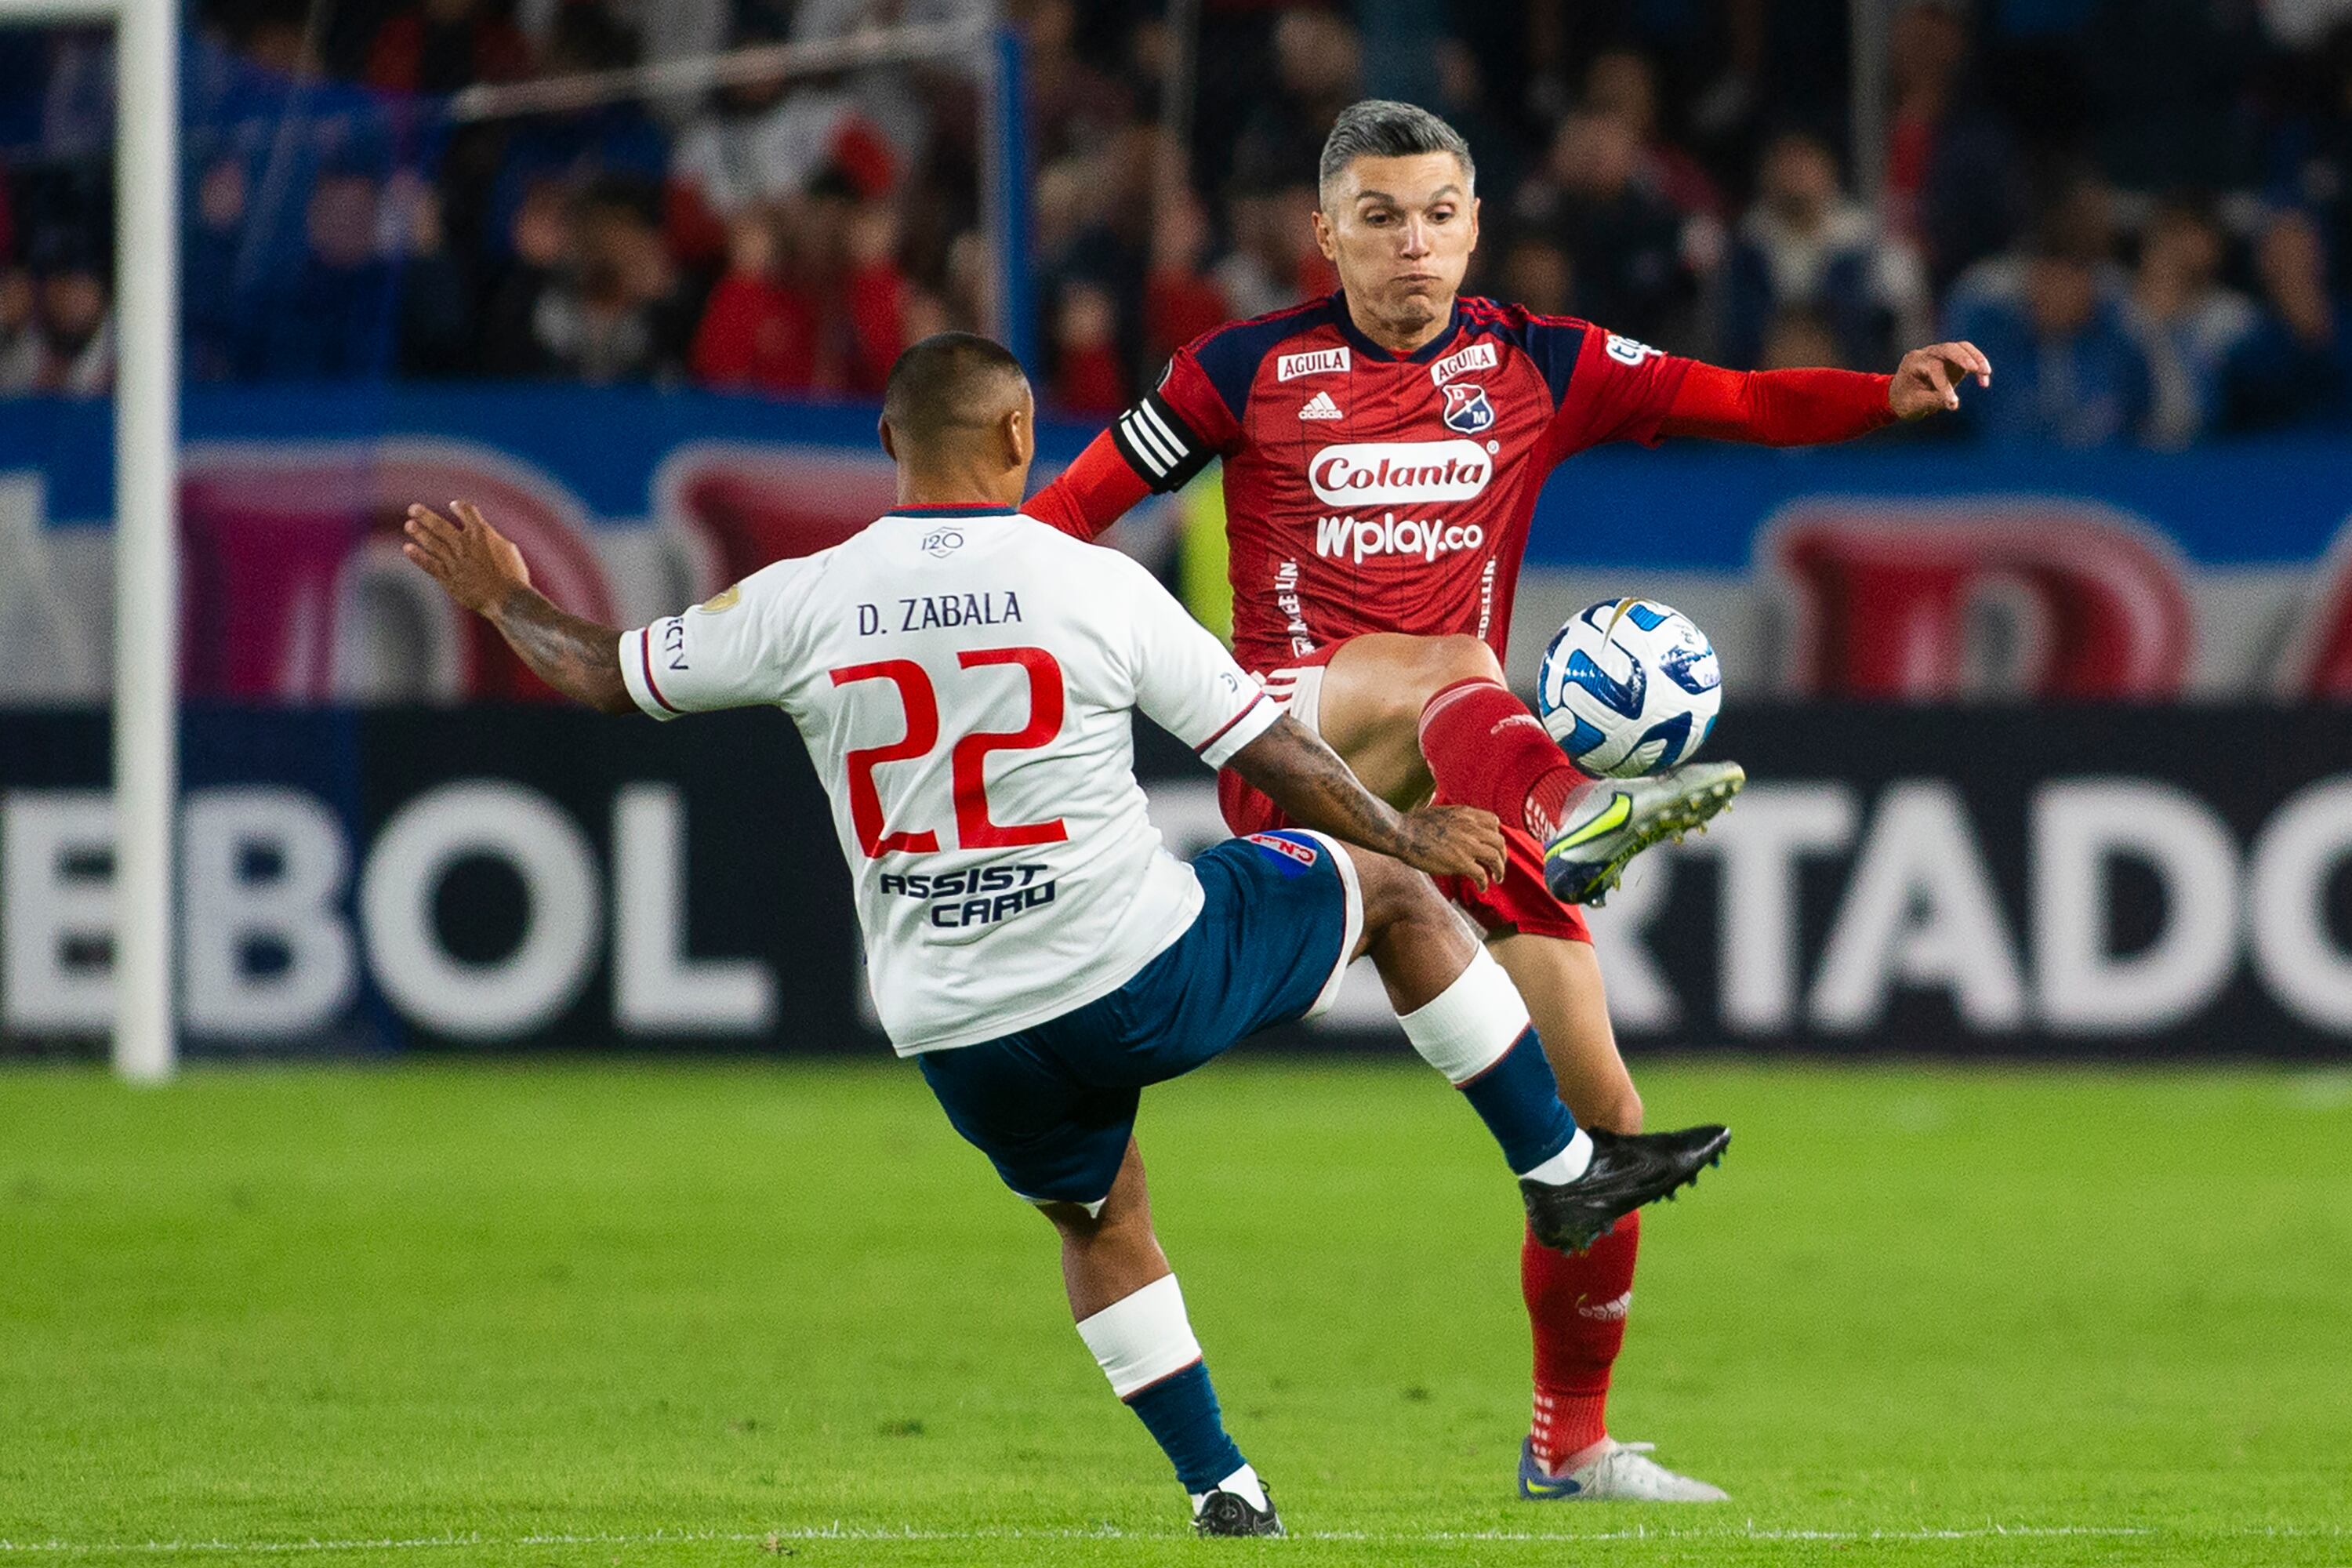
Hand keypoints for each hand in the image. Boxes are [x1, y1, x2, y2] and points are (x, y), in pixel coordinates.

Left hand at [403, 500, 530, 616]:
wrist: (507, 599)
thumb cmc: (513, 576)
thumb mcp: (508, 549)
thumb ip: (492, 539)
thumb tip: (485, 534)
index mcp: (482, 534)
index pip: (467, 512)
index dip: (460, 507)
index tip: (454, 505)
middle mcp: (465, 544)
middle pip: (440, 525)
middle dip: (425, 516)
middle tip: (413, 509)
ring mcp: (454, 561)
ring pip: (432, 543)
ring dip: (419, 532)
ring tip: (409, 525)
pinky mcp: (448, 578)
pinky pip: (429, 564)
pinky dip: (418, 556)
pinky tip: (408, 548)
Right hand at [1391, 804, 1506, 889]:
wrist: (1400, 833)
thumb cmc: (1412, 824)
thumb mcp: (1440, 813)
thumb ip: (1454, 820)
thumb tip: (1454, 827)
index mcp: (1465, 814)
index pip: (1494, 822)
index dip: (1495, 835)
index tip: (1491, 846)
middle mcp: (1471, 827)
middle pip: (1499, 841)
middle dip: (1501, 855)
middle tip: (1498, 866)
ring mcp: (1467, 845)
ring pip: (1496, 858)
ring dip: (1499, 870)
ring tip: (1497, 879)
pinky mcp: (1460, 862)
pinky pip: (1482, 874)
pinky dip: (1484, 883)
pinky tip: (1481, 888)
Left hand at [1889, 341, 1991, 418]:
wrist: (1901, 397)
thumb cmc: (1905, 401)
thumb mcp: (1915, 404)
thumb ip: (1934, 400)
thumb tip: (1954, 403)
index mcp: (1914, 361)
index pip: (1934, 366)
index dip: (1945, 384)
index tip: (1953, 403)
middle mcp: (1927, 353)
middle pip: (1949, 348)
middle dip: (1964, 357)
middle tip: (1976, 369)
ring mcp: (1940, 355)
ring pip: (1962, 348)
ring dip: (1976, 358)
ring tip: (1986, 373)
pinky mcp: (1952, 361)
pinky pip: (1969, 358)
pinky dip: (1978, 366)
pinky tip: (1984, 382)